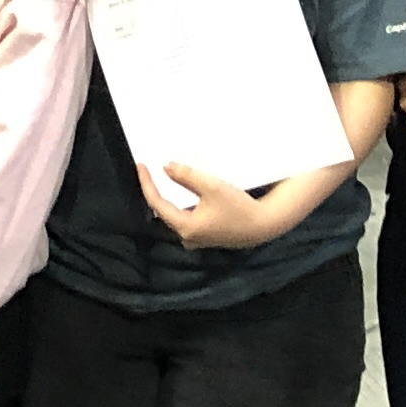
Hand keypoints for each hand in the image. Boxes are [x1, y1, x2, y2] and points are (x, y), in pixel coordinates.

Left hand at [136, 161, 291, 248]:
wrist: (264, 225)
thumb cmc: (239, 207)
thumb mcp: (212, 187)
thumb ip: (186, 177)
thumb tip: (165, 168)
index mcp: (186, 227)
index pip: (157, 204)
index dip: (147, 184)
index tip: (141, 166)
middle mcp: (188, 237)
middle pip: (163, 212)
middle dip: (155, 191)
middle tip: (147, 172)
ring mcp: (197, 239)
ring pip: (174, 216)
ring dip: (167, 199)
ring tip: (159, 180)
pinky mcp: (206, 237)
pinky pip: (184, 219)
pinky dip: (179, 206)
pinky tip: (179, 194)